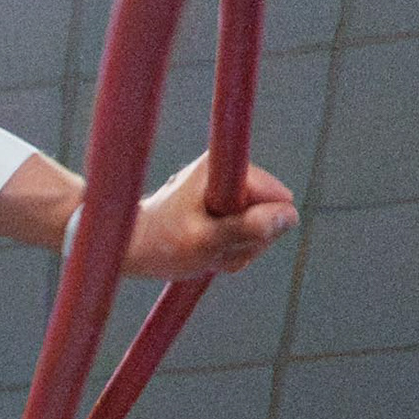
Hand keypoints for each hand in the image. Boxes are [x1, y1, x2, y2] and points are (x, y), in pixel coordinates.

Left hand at [118, 150, 295, 279]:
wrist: (128, 249)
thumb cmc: (159, 244)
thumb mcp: (204, 242)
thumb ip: (247, 229)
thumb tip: (290, 215)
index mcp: (222, 167)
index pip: (278, 198)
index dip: (261, 226)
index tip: (225, 232)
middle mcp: (229, 171)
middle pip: (272, 214)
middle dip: (247, 240)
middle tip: (212, 248)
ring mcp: (228, 189)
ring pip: (262, 227)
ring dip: (238, 248)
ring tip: (206, 250)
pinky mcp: (226, 204)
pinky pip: (248, 234)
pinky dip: (231, 250)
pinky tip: (208, 252)